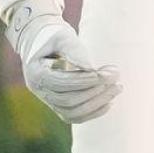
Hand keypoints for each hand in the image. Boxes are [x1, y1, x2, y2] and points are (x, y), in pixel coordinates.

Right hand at [4, 0, 119, 123]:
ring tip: (117, 88)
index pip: (60, 84)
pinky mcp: (58, 104)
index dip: (83, 81)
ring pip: (72, 112)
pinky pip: (74, 116)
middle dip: (94, 91)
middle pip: (68, 101)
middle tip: (116, 77)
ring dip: (97, 102)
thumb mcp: (62, 36)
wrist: (43, 42)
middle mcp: (39, 90)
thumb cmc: (54, 36)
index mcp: (36, 73)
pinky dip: (93, 112)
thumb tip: (90, 68)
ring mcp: (47, 100)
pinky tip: (109, 102)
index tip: (104, 74)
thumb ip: (74, 50)